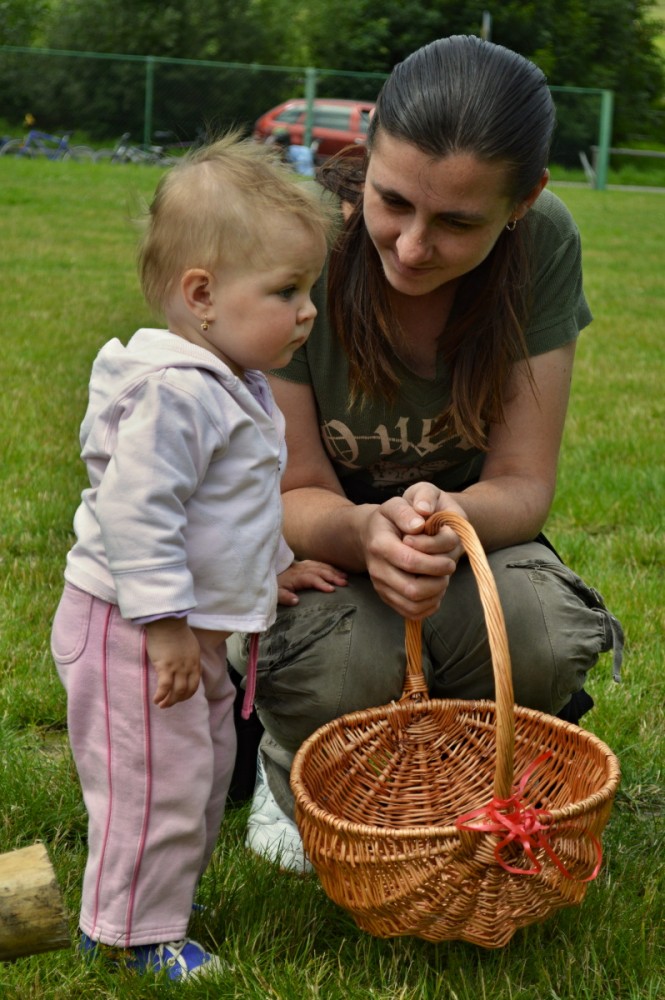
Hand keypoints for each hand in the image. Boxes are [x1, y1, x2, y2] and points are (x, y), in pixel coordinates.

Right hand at [145, 617, 200, 707]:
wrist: (167, 622)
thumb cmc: (175, 630)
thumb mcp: (190, 645)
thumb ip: (189, 658)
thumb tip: (185, 667)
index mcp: (195, 662)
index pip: (195, 684)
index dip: (187, 694)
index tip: (180, 697)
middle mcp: (188, 667)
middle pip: (186, 690)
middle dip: (178, 700)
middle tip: (169, 704)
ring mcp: (177, 668)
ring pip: (176, 692)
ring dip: (169, 701)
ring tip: (161, 704)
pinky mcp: (165, 666)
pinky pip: (164, 687)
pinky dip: (161, 695)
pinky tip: (155, 699)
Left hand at [277, 560, 347, 605]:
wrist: (269, 572)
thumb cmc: (275, 585)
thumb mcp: (276, 593)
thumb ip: (285, 597)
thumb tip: (296, 601)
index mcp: (296, 576)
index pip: (311, 578)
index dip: (321, 583)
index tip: (332, 590)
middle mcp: (301, 568)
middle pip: (319, 571)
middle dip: (332, 576)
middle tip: (344, 583)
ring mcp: (304, 565)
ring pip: (321, 566)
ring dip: (334, 571)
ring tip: (345, 578)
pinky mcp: (305, 563)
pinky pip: (320, 563)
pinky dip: (330, 567)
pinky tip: (338, 571)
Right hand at [361, 484, 466, 619]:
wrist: (372, 534)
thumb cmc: (391, 518)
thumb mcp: (397, 503)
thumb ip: (408, 509)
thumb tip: (419, 525)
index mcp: (380, 544)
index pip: (410, 561)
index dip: (434, 561)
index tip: (447, 554)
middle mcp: (377, 569)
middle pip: (413, 589)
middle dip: (439, 580)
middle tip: (448, 566)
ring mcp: (381, 587)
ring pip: (414, 605)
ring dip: (436, 593)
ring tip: (442, 577)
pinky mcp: (388, 599)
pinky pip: (412, 613)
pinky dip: (430, 605)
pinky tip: (435, 588)